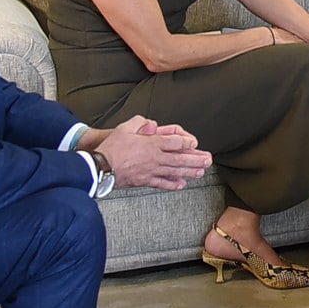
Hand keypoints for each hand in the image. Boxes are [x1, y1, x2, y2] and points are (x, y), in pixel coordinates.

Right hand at [91, 115, 210, 190]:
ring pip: (174, 171)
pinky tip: (181, 185)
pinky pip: (162, 183)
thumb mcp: (125, 128)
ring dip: (189, 172)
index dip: (187, 142)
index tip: (194, 143)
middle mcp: (155, 158)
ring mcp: (151, 171)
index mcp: (152, 143)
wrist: (100, 167)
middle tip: (207, 160)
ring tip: (201, 172)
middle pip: (180, 158)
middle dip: (196, 159)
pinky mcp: (145, 181)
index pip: (175, 142)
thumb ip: (140, 123)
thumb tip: (150, 124)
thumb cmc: (111, 148)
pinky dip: (172, 184)